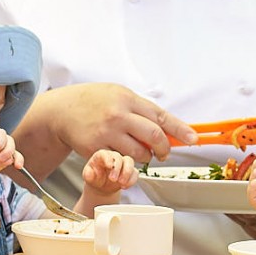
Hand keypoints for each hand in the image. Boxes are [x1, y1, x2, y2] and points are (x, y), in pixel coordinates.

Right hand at [0, 119, 21, 177]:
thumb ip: (1, 163)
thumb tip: (10, 158)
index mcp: (4, 151)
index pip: (15, 153)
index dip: (18, 159)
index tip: (18, 166)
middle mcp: (0, 142)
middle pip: (10, 141)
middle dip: (8, 150)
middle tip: (1, 158)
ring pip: (2, 133)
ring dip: (0, 143)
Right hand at [43, 83, 196, 163]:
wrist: (62, 110)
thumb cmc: (94, 101)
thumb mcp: (119, 95)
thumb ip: (141, 109)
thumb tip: (167, 126)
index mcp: (128, 99)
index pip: (160, 116)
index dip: (180, 130)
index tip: (193, 139)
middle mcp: (119, 115)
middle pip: (154, 137)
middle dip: (164, 149)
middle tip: (163, 153)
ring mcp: (107, 133)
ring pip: (139, 153)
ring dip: (144, 156)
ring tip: (138, 150)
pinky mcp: (96, 149)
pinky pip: (120, 160)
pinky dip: (125, 160)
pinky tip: (120, 152)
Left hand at [82, 149, 137, 194]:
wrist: (102, 186)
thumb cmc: (95, 178)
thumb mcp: (88, 177)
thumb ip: (88, 175)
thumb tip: (89, 174)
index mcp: (101, 156)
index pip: (105, 154)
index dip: (108, 159)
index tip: (109, 166)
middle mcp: (113, 157)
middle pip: (118, 157)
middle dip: (117, 168)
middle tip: (113, 179)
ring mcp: (123, 163)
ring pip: (129, 162)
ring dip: (127, 173)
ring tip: (121, 183)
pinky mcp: (130, 171)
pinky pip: (135, 173)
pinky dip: (131, 180)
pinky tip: (125, 186)